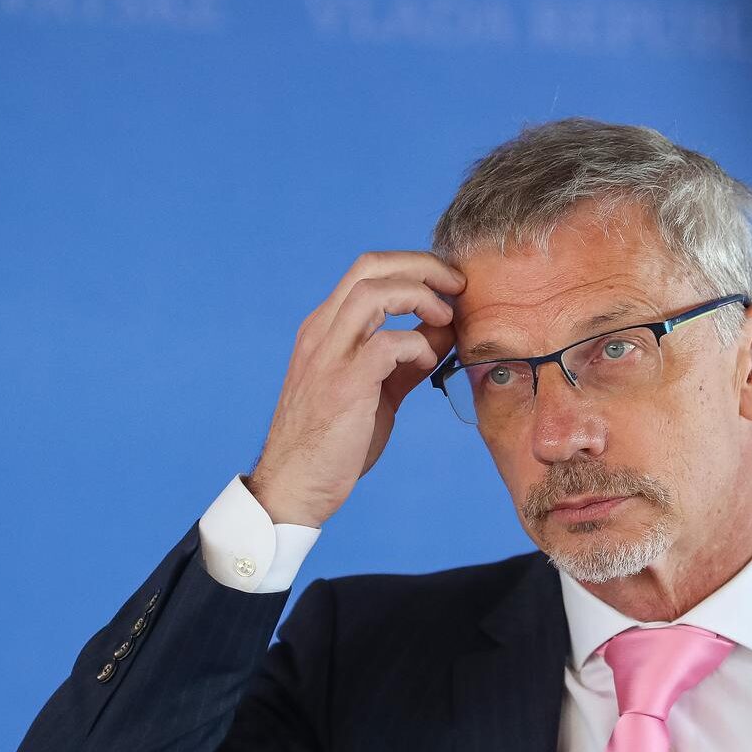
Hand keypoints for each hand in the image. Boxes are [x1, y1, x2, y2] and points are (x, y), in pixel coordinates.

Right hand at [247, 251, 464, 526]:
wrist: (294, 486)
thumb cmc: (332, 442)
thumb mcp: (375, 390)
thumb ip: (406, 359)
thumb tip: (446, 332)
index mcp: (325, 327)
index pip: (367, 270)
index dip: (413, 266)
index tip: (447, 283)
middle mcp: (322, 332)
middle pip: (371, 266)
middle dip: (422, 265)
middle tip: (457, 284)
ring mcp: (329, 356)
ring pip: (374, 292)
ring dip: (420, 296)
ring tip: (445, 318)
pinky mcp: (344, 385)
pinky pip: (387, 344)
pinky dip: (417, 346)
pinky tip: (428, 364)